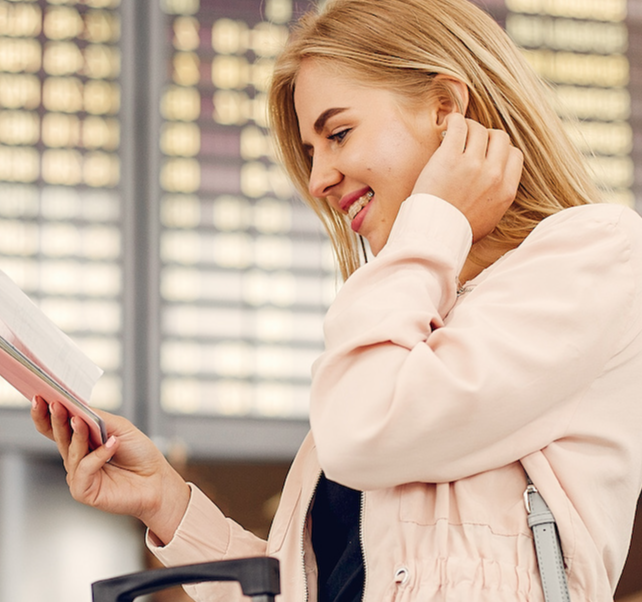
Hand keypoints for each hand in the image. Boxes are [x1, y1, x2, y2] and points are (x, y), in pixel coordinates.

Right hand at [31, 397, 190, 544]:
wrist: (157, 480)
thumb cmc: (140, 454)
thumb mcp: (120, 428)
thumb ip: (97, 418)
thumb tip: (77, 407)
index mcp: (82, 442)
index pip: (57, 428)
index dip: (45, 414)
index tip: (39, 397)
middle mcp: (77, 458)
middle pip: (60, 438)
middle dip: (55, 419)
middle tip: (54, 404)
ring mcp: (79, 475)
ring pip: (71, 452)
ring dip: (77, 435)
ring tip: (80, 420)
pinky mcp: (84, 490)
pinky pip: (84, 469)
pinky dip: (98, 456)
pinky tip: (112, 445)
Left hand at [412, 113, 523, 241]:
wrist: (434, 236)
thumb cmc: (457, 231)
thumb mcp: (489, 219)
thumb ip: (497, 198)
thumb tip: (497, 185)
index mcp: (506, 190)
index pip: (514, 155)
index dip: (500, 151)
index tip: (486, 154)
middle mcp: (494, 174)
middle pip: (499, 138)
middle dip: (486, 137)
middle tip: (469, 142)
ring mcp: (472, 164)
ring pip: (479, 129)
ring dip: (468, 128)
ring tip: (456, 134)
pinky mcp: (450, 158)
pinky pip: (459, 125)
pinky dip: (454, 121)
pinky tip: (448, 126)